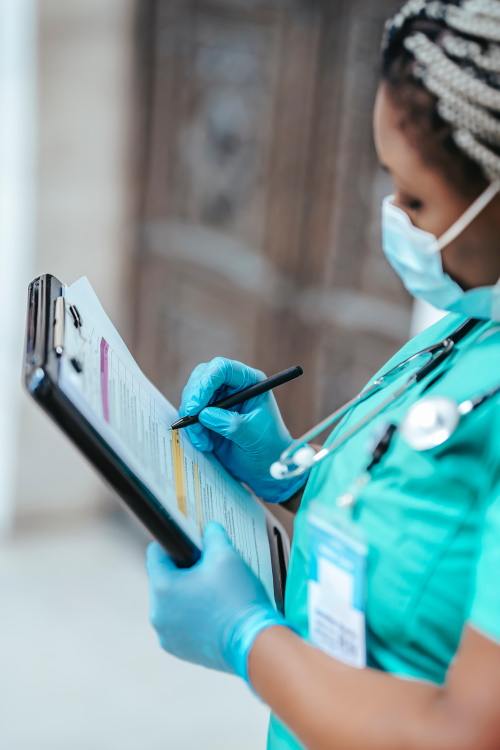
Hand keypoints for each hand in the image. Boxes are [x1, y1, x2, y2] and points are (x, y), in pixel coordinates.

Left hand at [146, 522, 286, 680]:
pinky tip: (214, 611)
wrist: (254, 644)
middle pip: (164, 580)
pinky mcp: (179, 650)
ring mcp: (167, 635)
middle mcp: (158, 614)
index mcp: (163, 589)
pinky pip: (180, 623)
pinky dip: (193, 616)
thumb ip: (212, 535)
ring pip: (172, 602)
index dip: (173, 545)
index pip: (155, 555)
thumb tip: (208, 529)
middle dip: (184, 572)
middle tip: (209, 570)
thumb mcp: (226, 555)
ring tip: (214, 592)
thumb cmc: (238, 600)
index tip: (189, 544)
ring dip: (188, 594)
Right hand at [179, 357, 306, 502]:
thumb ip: (230, 423)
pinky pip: (190, 414)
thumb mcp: (253, 435)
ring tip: (204, 442)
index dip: (206, 382)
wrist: (266, 467)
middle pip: (202, 377)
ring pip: (193, 396)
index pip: (223, 369)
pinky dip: (192, 429)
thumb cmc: (268, 447)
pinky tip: (205, 444)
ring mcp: (219, 400)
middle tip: (189, 420)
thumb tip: (205, 414)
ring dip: (192, 420)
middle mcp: (232, 386)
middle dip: (193, 399)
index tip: (196, 406)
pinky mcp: (208, 415)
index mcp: (249, 383)